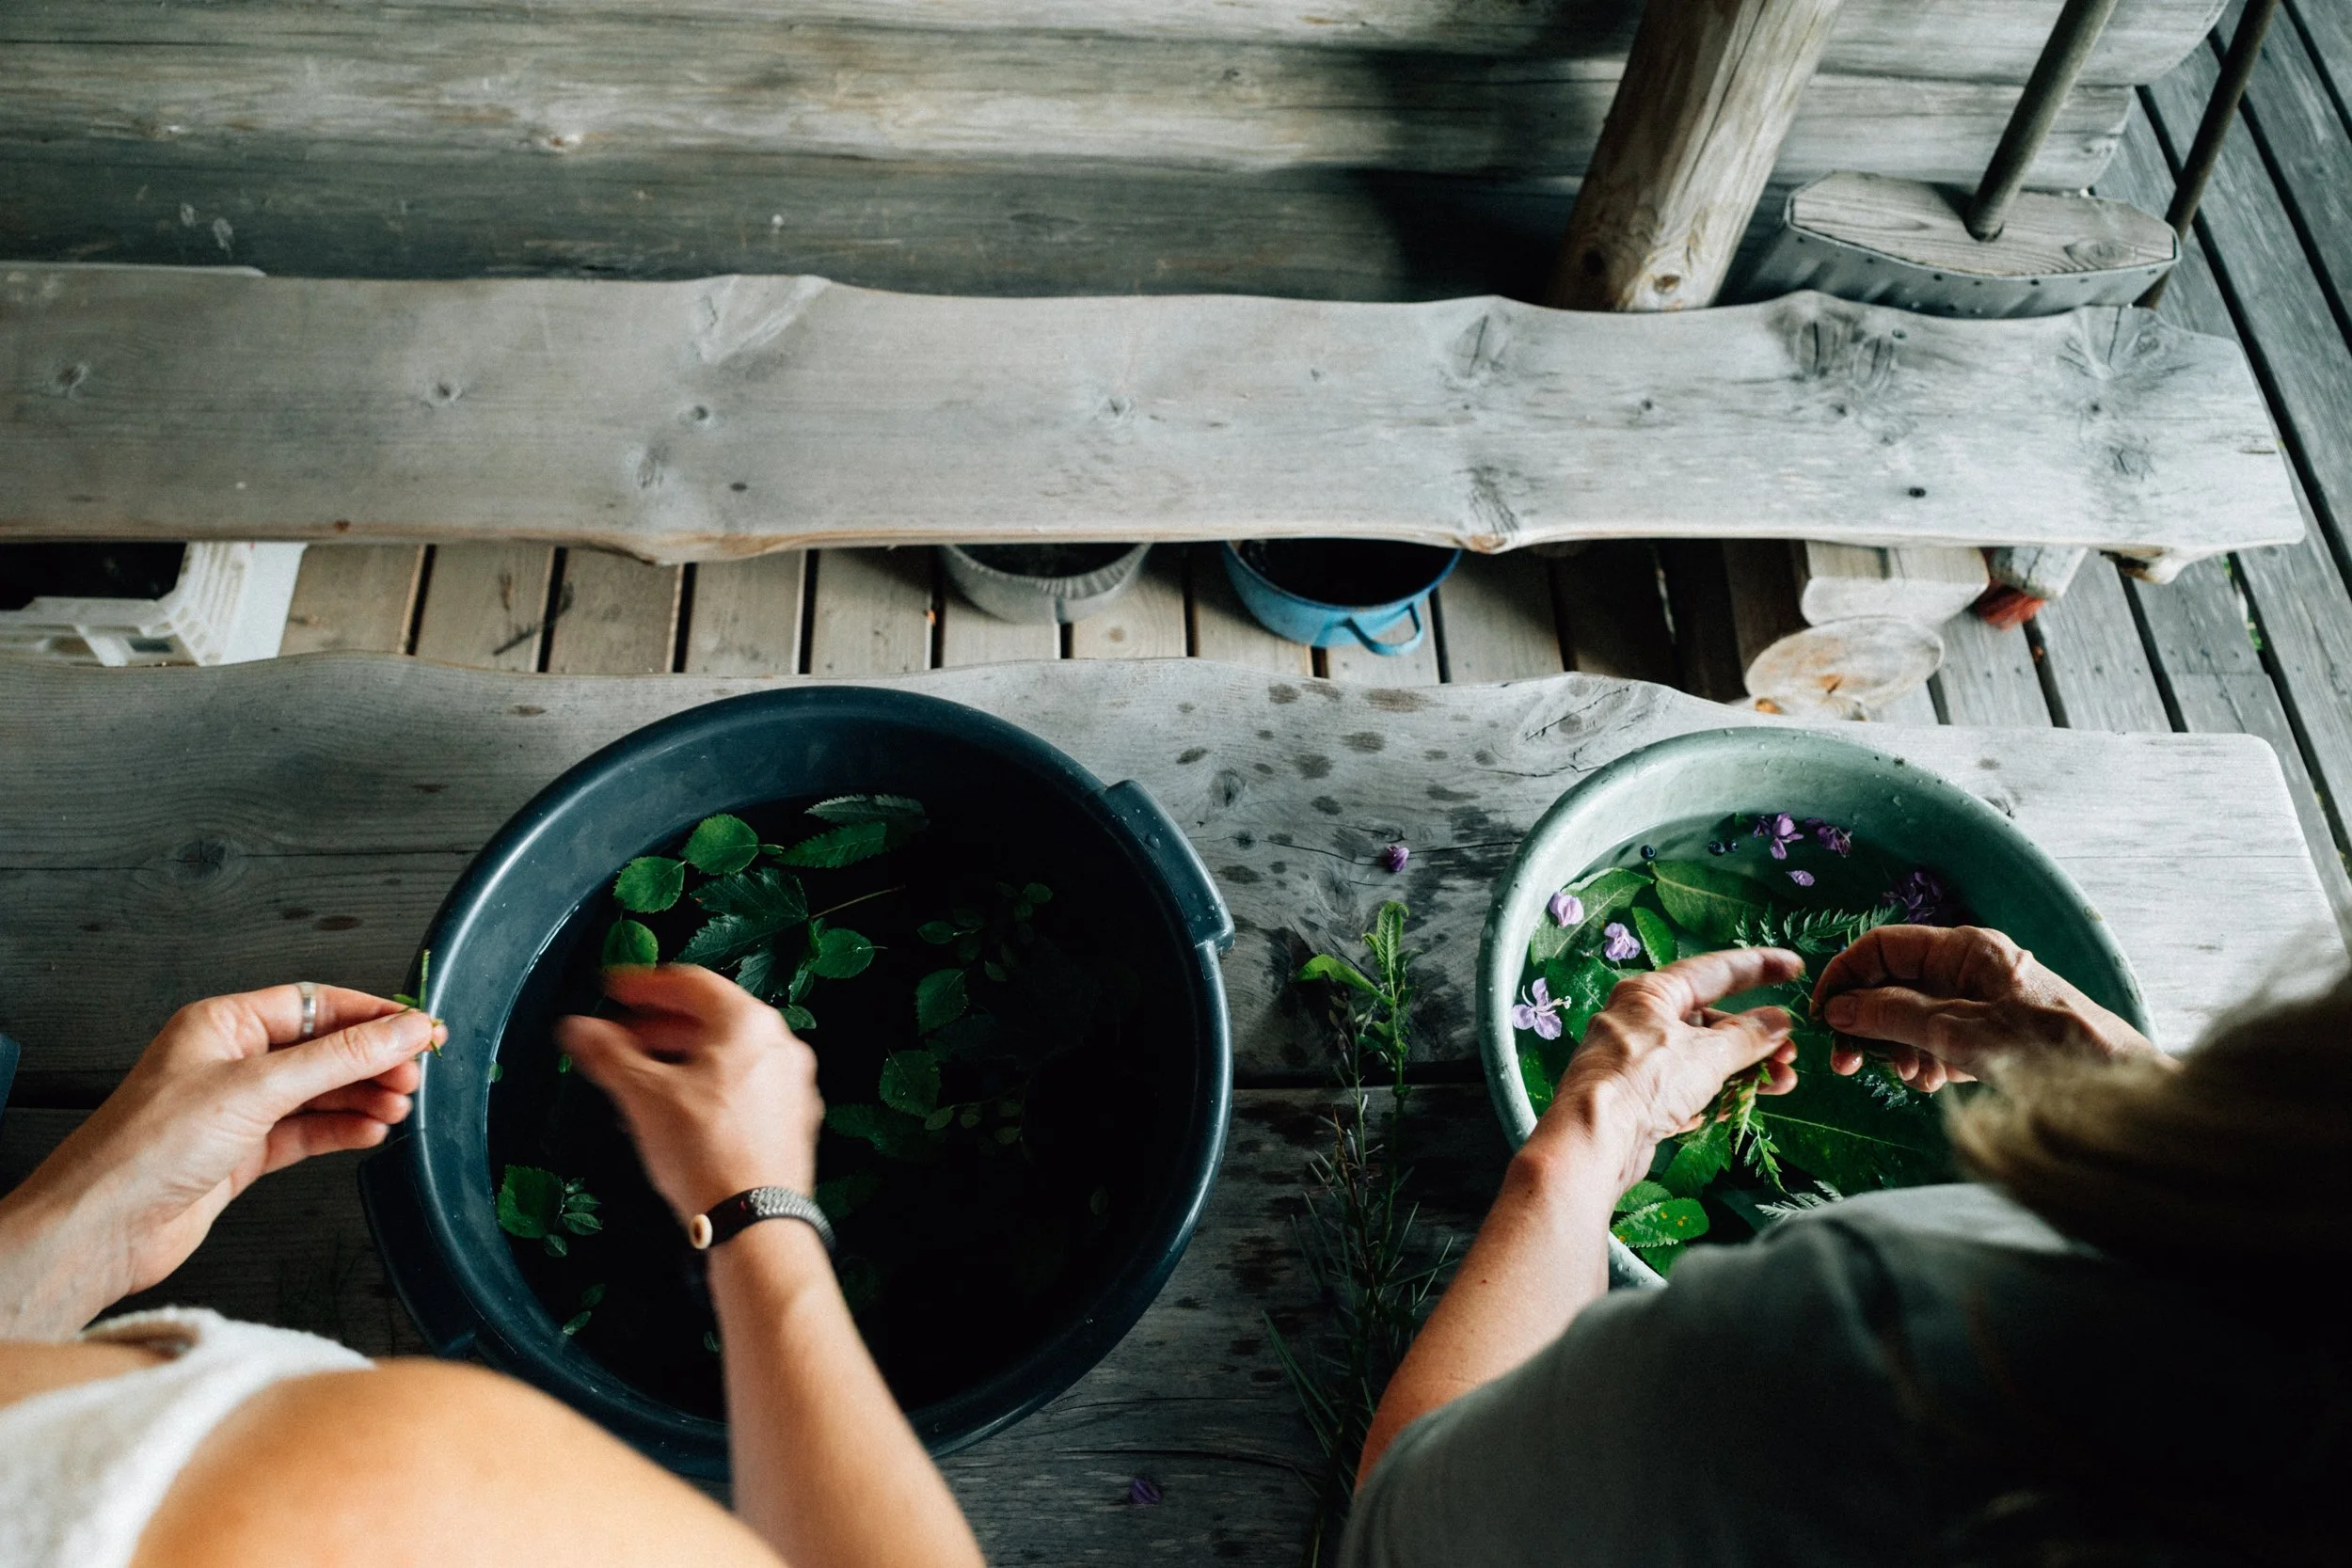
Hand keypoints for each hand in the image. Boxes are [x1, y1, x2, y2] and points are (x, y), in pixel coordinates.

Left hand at [0, 985, 436, 1334]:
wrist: (104, 1228)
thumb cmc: (147, 1148)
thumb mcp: (258, 1088)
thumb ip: (340, 1058)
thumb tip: (402, 1030)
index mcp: (223, 1025)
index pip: (317, 1005)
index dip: (373, 1015)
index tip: (420, 1028)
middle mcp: (231, 1063)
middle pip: (324, 1049)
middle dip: (374, 1061)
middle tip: (415, 1074)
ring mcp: (238, 1109)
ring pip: (321, 1092)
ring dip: (364, 1097)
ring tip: (399, 1106)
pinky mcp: (243, 1153)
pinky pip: (308, 1132)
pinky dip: (343, 1130)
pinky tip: (371, 1132)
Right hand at [557, 966, 821, 1223]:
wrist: (756, 1220)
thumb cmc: (707, 1153)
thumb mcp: (643, 1096)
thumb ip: (608, 1054)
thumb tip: (577, 1029)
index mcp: (749, 1024)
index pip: (690, 983)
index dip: (644, 986)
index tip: (615, 991)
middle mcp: (781, 1045)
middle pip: (711, 1020)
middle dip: (658, 1027)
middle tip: (620, 1037)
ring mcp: (792, 1085)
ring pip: (728, 1057)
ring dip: (681, 1059)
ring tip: (640, 1078)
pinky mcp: (793, 1122)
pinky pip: (744, 1089)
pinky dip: (707, 1088)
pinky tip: (677, 1112)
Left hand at [1542, 947, 1806, 1188]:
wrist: (1594, 1140)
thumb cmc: (1644, 1082)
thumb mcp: (1707, 1054)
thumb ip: (1748, 1037)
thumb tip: (1779, 1021)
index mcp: (1651, 994)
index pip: (1714, 971)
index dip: (1758, 967)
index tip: (1793, 966)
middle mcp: (1641, 1021)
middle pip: (1710, 1021)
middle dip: (1755, 1038)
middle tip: (1789, 1053)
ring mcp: (1638, 1061)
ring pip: (1703, 1058)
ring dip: (1744, 1070)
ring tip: (1783, 1083)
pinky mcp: (1639, 1098)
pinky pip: (1687, 1088)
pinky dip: (1716, 1094)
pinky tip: (1738, 1106)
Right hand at [1811, 924, 2155, 1090]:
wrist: (2115, 1086)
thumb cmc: (2043, 1047)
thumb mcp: (1954, 1031)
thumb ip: (1890, 1016)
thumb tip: (1838, 1009)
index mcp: (1962, 948)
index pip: (1880, 947)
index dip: (1844, 978)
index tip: (1822, 1017)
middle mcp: (1970, 966)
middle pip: (1894, 984)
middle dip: (1867, 1023)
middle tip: (1847, 1064)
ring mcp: (1982, 999)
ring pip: (1915, 1015)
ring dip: (1898, 1047)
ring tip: (1910, 1078)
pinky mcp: (1994, 1031)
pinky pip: (1942, 1038)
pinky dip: (1928, 1059)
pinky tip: (1935, 1083)